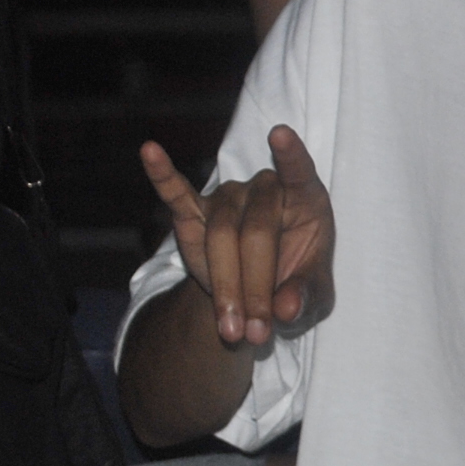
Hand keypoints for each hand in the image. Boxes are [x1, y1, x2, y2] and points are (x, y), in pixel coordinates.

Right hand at [140, 124, 336, 346]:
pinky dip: (162, 175)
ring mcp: (228, 197)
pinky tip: (149, 151)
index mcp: (305, 198)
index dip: (290, 155)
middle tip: (255, 332)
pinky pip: (177, 192)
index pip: (299, 172)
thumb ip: (307, 296)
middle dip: (255, 288)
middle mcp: (265, 189)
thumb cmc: (297, 284)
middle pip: (256, 232)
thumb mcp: (315, 297)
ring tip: (234, 331)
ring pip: (220, 237)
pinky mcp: (195, 211)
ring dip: (225, 288)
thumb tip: (286, 307)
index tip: (279, 134)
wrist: (258, 297)